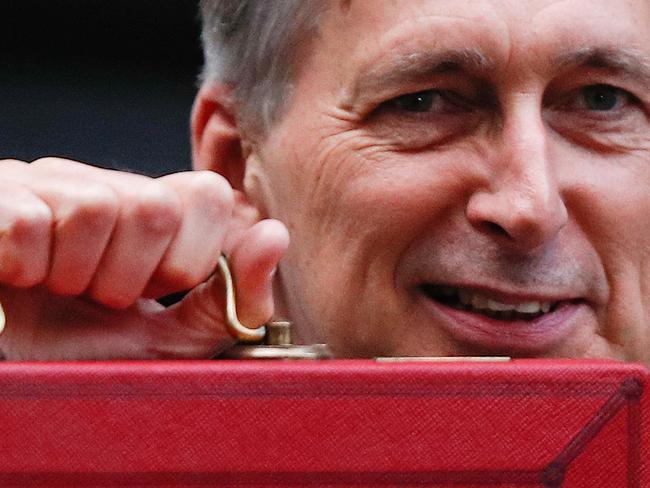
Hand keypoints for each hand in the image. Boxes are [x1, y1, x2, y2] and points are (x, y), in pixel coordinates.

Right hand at [0, 158, 288, 359]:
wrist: (14, 373)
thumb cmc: (88, 353)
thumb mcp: (171, 341)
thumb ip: (229, 301)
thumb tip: (278, 234)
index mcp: (154, 211)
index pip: (210, 195)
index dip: (188, 258)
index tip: (153, 291)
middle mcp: (107, 184)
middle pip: (155, 206)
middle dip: (129, 276)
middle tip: (98, 296)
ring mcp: (48, 180)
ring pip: (95, 208)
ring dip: (74, 275)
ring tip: (56, 287)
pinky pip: (28, 222)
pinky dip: (24, 269)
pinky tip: (16, 275)